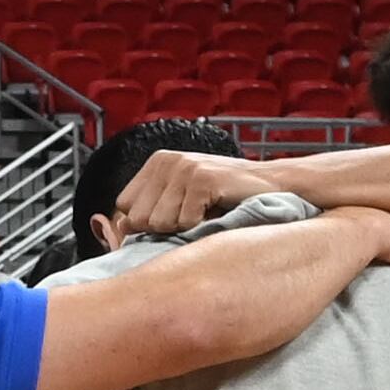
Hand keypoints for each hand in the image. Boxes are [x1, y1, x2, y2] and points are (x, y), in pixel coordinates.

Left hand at [116, 149, 281, 236]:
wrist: (271, 186)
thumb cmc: (224, 198)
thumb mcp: (180, 201)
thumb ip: (148, 211)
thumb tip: (117, 226)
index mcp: (156, 162)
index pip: (125, 207)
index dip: (146, 222)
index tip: (175, 216)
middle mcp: (166, 161)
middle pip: (139, 218)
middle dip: (165, 227)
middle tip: (193, 215)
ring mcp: (184, 167)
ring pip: (160, 223)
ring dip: (184, 228)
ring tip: (204, 212)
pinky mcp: (202, 179)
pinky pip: (185, 223)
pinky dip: (201, 226)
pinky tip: (216, 209)